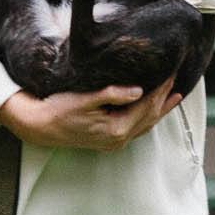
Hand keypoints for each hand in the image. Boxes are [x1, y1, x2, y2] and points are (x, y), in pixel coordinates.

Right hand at [0, 76, 180, 151]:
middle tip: (176, 79)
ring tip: (174, 97)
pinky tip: (150, 112)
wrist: (39, 127)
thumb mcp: (84, 99)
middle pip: (150, 116)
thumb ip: (112, 94)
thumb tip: (138, 91)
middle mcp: (119, 139)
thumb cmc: (58, 109)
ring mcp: (114, 142)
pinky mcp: (108, 140)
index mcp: (116, 129)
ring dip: (160, 110)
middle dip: (164, 98)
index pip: (146, 106)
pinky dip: (146, 118)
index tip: (170, 73)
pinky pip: (135, 128)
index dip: (160, 89)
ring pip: (145, 125)